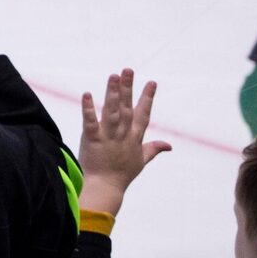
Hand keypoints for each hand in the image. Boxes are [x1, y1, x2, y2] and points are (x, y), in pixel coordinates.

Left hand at [77, 67, 170, 215]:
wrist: (105, 188)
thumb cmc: (122, 175)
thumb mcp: (141, 160)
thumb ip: (154, 149)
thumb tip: (169, 145)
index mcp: (135, 138)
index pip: (143, 114)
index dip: (147, 98)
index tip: (152, 82)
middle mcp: (123, 134)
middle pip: (126, 107)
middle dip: (128, 88)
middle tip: (128, 69)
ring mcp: (108, 136)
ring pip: (111, 111)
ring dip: (112, 93)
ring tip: (113, 76)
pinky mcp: (93, 140)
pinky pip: (91, 122)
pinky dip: (88, 109)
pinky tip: (87, 94)